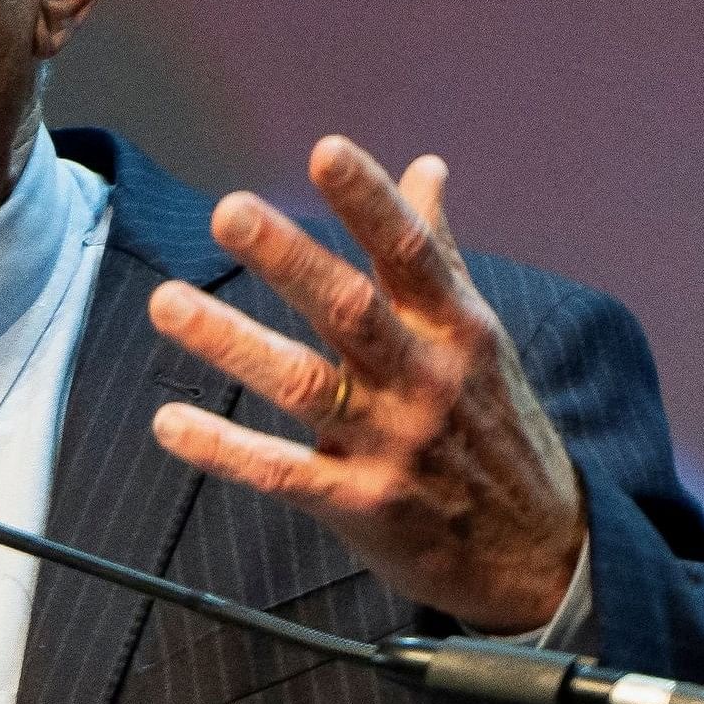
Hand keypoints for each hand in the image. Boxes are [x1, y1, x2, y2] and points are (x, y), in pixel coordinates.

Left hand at [145, 136, 585, 633]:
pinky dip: (224, 450)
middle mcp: (426, 377)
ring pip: (304, 384)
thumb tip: (426, 168)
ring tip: (165, 304)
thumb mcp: (480, 338)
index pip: (411, 251)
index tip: (326, 150)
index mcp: (456, 327)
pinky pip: (283, 473)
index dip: (369, 200)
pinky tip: (168, 423)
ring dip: (232, 343)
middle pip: (352, 309)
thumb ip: (440, 253)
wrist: (537, 553)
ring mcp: (392, 442)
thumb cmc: (497, 427)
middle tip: (230, 211)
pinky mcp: (361, 503)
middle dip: (290, 259)